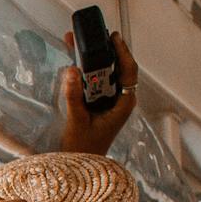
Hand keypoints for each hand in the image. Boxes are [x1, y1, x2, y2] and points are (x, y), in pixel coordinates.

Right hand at [56, 29, 138, 155]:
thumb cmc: (83, 148)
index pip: (128, 72)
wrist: (79, 166)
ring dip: (91, 60)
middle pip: (116, 68)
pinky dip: (84, 72)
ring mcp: (109, 102)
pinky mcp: (98, 104)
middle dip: (104, 51)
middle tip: (92, 35)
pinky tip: (73, 61)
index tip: (113, 37)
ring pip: (104, 74)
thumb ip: (74, 96)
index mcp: (123, 104)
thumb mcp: (77, 121)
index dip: (122, 52)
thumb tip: (71, 70)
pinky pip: (94, 83)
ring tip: (76, 44)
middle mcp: (119, 100)